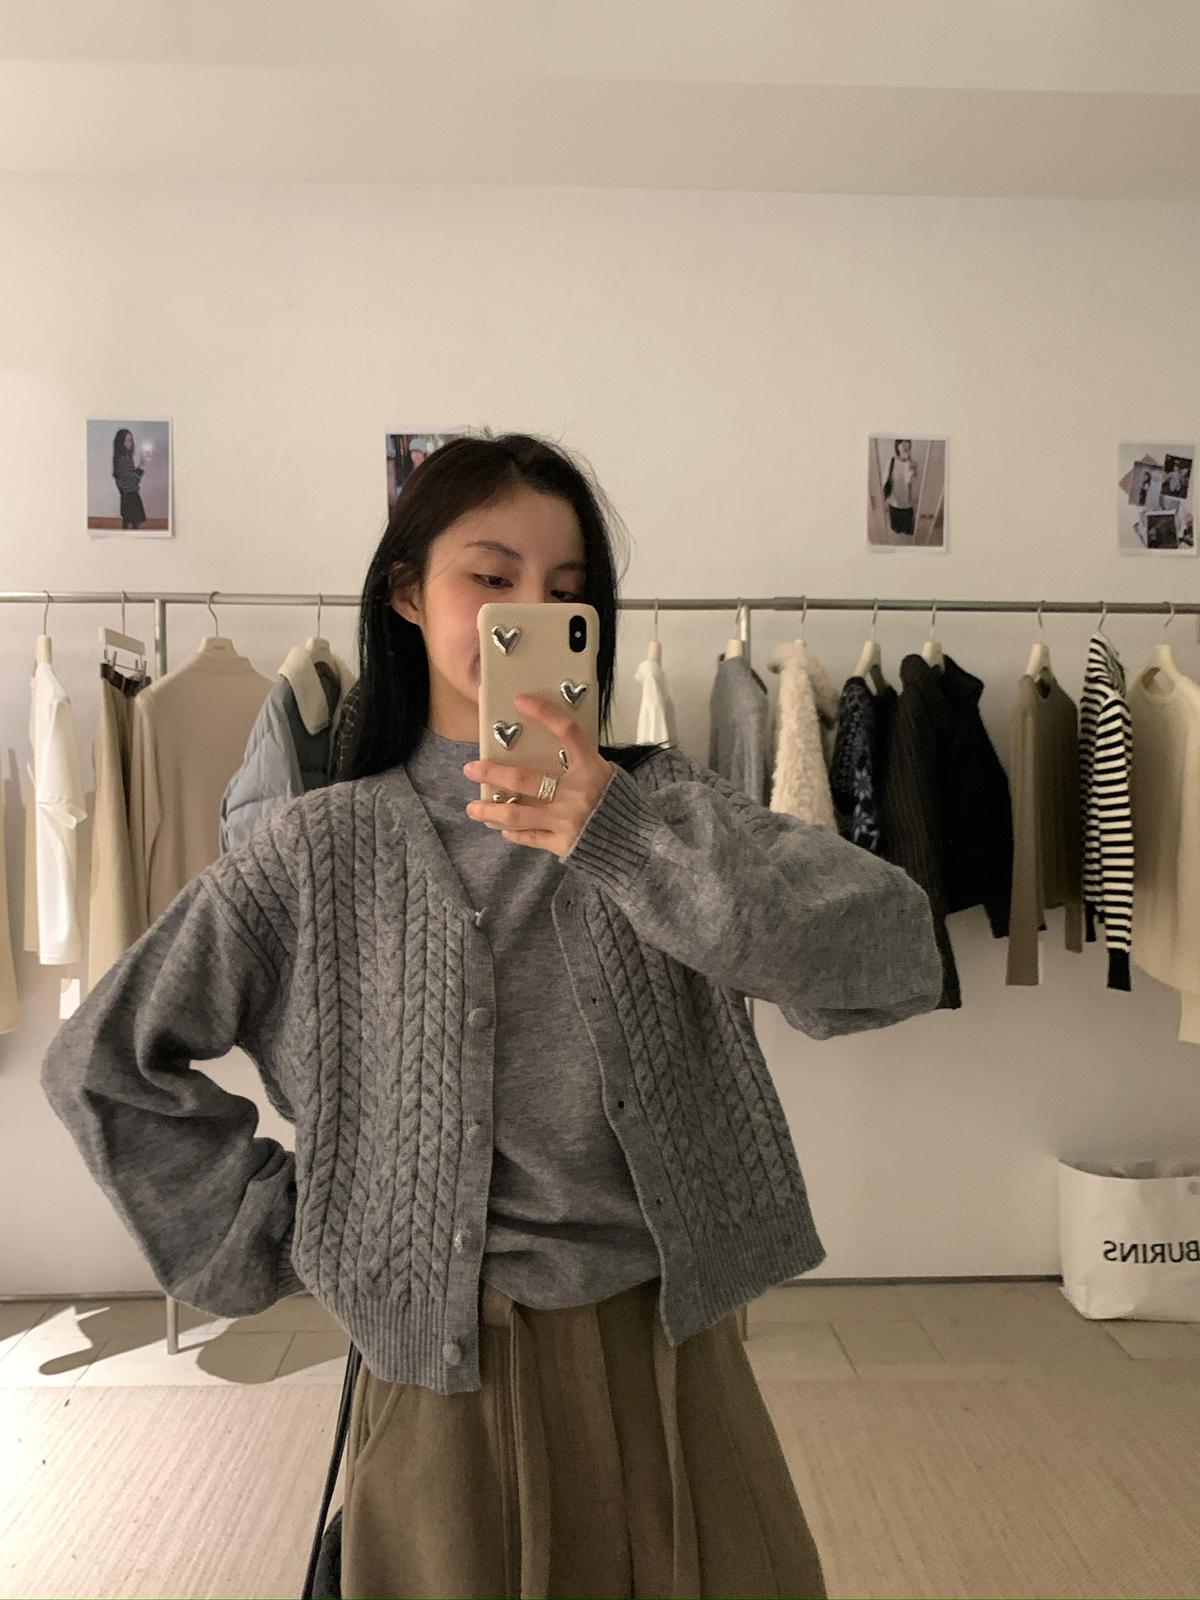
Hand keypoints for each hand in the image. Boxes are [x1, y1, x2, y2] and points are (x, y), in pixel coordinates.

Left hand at [463, 693, 615, 859]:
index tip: (521, 701)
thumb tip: (547, 756)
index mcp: (591, 769)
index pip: (567, 732)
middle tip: (471, 768)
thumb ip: (581, 766)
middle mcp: (576, 793)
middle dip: (492, 773)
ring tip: (473, 808)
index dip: (544, 713)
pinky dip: (512, 832)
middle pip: (524, 780)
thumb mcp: (607, 777)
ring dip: (490, 811)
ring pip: (516, 814)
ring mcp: (566, 820)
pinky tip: (502, 828)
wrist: (637, 846)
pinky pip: (528, 837)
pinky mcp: (562, 843)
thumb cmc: (621, 806)